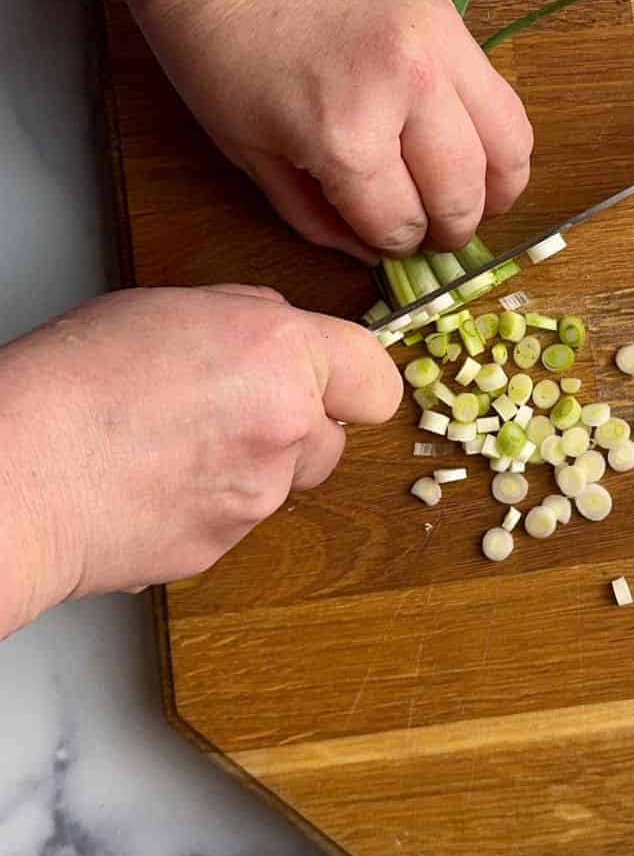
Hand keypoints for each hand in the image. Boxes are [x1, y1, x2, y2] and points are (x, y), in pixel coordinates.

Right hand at [0, 285, 401, 635]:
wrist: (19, 472)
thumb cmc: (76, 381)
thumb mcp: (174, 306)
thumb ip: (249, 319)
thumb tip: (275, 337)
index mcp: (283, 355)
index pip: (375, 376)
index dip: (353, 380)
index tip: (336, 382)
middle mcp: (287, 428)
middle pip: (333, 437)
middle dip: (294, 426)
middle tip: (226, 409)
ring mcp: (258, 497)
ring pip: (283, 482)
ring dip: (250, 466)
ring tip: (174, 444)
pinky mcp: (222, 548)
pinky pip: (235, 520)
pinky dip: (207, 505)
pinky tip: (153, 482)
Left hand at [128, 0, 533, 260]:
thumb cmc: (215, 40)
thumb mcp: (243, 145)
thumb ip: (311, 211)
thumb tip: (367, 249)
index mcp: (344, 136)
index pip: (398, 222)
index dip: (390, 243)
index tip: (382, 239)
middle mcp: (408, 94)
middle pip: (461, 195)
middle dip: (446, 229)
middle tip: (430, 233)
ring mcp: (441, 51)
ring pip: (508, 148)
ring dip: (495, 191)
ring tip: (472, 201)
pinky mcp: (453, 18)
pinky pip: (504, 97)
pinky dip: (501, 140)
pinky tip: (481, 156)